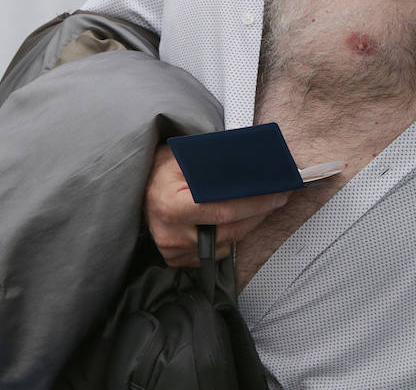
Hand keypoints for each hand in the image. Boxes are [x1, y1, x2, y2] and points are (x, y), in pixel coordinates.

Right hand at [144, 144, 290, 266]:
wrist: (138, 186)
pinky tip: (238, 222)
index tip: (277, 195)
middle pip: (229, 231)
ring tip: (262, 208)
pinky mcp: (175, 258)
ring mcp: (173, 250)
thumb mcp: (185, 158)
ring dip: (246, 227)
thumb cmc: (163, 167)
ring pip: (224, 245)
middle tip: (277, 199)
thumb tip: (253, 163)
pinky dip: (228, 239)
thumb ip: (214, 164)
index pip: (225, 211)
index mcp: (173, 207)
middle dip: (258, 215)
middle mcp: (171, 234)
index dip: (255, 204)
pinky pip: (213, 253)